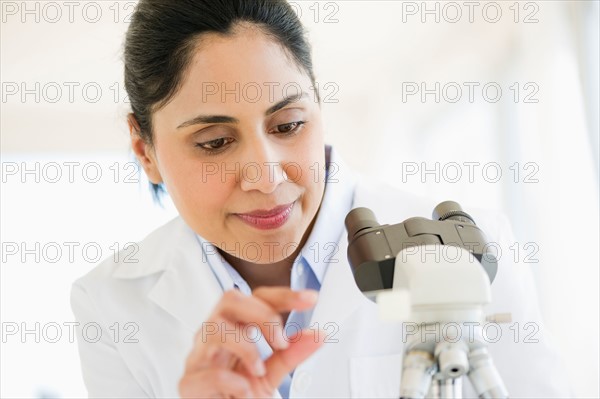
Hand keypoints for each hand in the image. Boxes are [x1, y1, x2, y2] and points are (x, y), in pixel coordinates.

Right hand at [179, 287, 323, 397]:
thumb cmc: (239, 395)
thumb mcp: (271, 373)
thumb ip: (291, 354)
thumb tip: (317, 335)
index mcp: (233, 329)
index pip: (255, 299)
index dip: (283, 295)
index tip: (310, 299)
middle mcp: (213, 337)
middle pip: (230, 300)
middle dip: (261, 315)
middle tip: (281, 341)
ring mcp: (198, 358)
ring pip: (214, 329)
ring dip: (245, 347)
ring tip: (259, 369)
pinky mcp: (188, 384)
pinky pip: (206, 371)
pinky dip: (230, 380)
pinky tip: (242, 390)